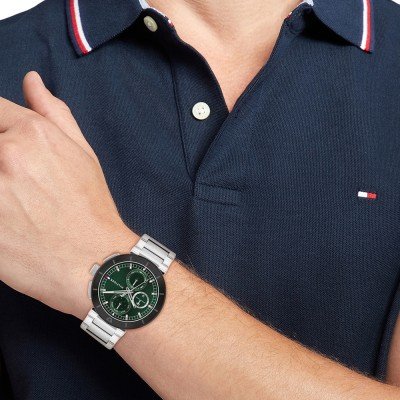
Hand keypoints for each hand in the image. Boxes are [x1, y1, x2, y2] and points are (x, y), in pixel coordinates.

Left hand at [0, 71, 136, 318]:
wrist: (94, 262)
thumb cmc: (92, 210)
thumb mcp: (83, 155)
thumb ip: (54, 113)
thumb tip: (31, 81)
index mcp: (32, 134)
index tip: (8, 152)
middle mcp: (6, 156)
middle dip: (1, 161)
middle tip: (16, 185)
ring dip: (0, 185)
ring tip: (15, 202)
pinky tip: (10, 219)